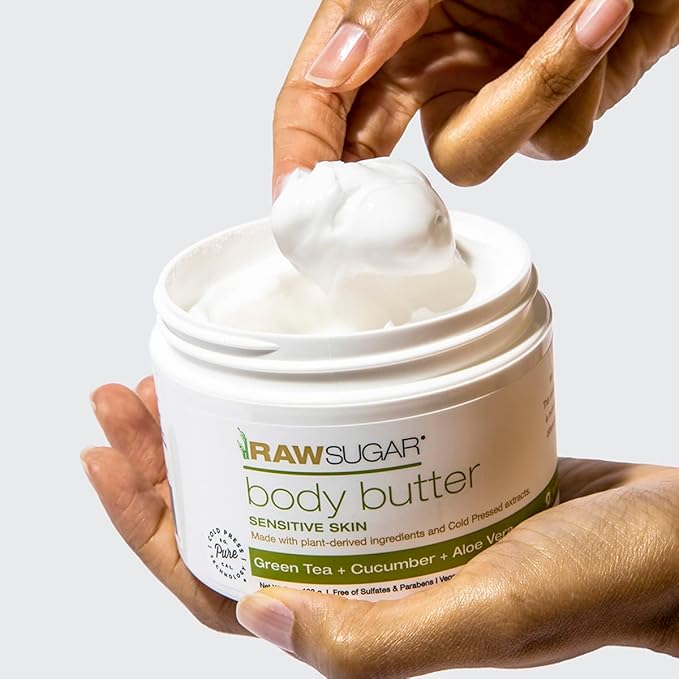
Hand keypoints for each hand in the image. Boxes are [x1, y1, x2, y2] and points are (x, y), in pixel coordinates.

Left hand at [83, 379, 678, 676]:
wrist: (659, 535)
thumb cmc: (594, 577)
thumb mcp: (491, 613)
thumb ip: (376, 637)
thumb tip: (259, 618)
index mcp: (354, 621)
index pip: (211, 586)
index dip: (142, 527)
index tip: (105, 454)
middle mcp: (352, 575)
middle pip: (223, 524)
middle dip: (156, 467)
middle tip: (123, 396)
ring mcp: (376, 528)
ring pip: (260, 485)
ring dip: (205, 437)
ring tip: (167, 384)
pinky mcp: (406, 485)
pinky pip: (313, 456)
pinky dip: (273, 419)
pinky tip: (262, 383)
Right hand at [273, 0, 678, 190]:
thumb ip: (372, 8)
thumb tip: (334, 66)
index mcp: (383, 35)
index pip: (319, 101)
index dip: (300, 151)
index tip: (292, 200)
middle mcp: (428, 75)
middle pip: (371, 160)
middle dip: (364, 189)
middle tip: (355, 215)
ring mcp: (486, 100)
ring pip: (470, 159)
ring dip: (525, 93)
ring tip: (589, 8)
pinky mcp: (551, 117)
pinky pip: (554, 138)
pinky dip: (578, 74)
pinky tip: (603, 15)